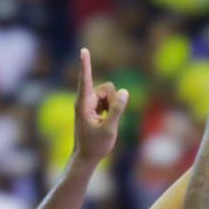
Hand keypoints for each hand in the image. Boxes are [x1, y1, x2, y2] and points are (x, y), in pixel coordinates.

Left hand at [71, 48, 128, 165]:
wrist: (86, 157)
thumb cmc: (95, 146)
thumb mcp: (109, 129)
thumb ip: (117, 110)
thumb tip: (124, 91)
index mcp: (83, 104)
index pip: (86, 80)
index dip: (86, 64)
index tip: (83, 50)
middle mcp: (84, 100)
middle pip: (106, 88)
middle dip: (113, 99)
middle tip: (109, 119)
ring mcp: (88, 103)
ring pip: (109, 94)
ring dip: (113, 105)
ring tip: (105, 122)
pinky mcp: (93, 107)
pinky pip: (108, 100)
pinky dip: (111, 108)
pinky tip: (105, 121)